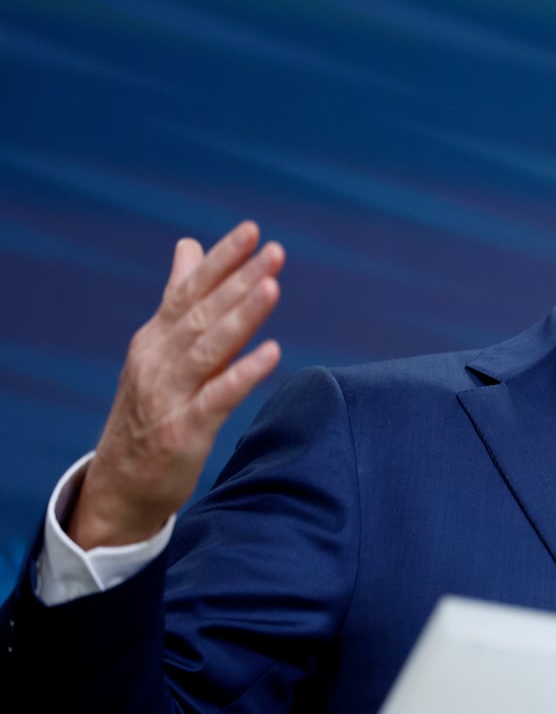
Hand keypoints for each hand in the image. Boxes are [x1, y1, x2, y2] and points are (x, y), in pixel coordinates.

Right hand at [68, 221, 284, 549]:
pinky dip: (243, 373)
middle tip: (275, 252)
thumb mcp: (159, 349)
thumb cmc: (150, 408)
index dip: (221, 260)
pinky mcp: (184, 430)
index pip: (189, 289)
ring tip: (273, 287)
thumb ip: (178, 298)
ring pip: (209, 348)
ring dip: (242, 317)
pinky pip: (218, 397)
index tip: (252, 231)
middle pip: (203, 313)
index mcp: (156, 337)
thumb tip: (189, 245)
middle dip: (240, 280)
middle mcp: (159, 360)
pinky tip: (272, 353)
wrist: (121, 482)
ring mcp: (170, 394)